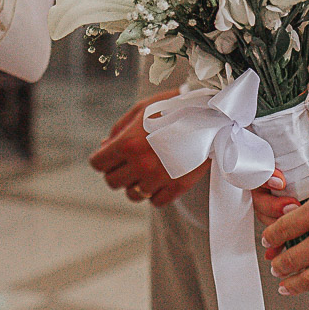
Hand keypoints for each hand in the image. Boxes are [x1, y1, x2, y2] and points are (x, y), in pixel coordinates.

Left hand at [91, 90, 207, 205]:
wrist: (210, 114)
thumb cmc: (171, 107)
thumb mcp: (139, 110)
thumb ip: (118, 130)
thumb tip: (104, 147)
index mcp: (127, 143)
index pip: (98, 164)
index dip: (101, 159)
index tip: (109, 156)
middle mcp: (140, 164)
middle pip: (112, 182)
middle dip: (116, 171)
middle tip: (128, 162)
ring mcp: (159, 178)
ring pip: (133, 195)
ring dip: (135, 184)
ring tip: (146, 170)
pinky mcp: (177, 187)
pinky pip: (155, 202)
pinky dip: (155, 193)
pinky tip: (160, 178)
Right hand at [252, 91, 308, 224]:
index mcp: (264, 147)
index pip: (252, 163)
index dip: (264, 176)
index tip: (281, 181)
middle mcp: (261, 168)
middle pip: (255, 191)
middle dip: (271, 204)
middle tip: (291, 206)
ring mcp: (267, 185)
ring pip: (261, 206)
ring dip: (275, 218)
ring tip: (294, 219)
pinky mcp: (276, 198)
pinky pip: (271, 215)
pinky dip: (278, 226)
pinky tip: (286, 238)